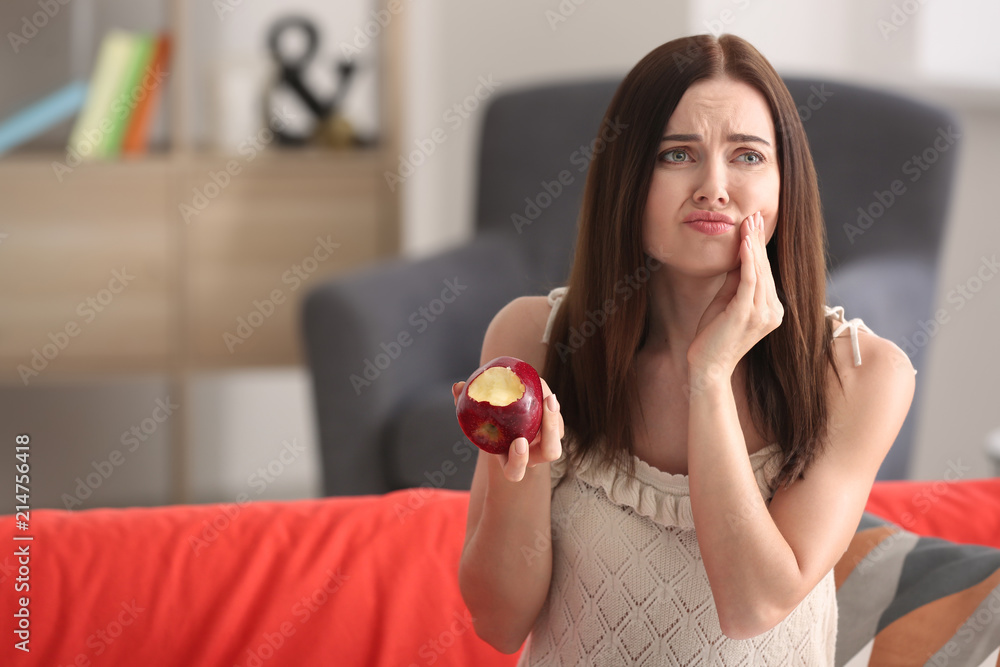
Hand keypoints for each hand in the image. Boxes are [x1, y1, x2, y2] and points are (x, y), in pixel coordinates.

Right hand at [453, 377, 563, 481]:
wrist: (503, 422)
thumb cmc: (485, 425)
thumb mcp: (473, 418)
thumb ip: (464, 405)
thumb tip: (457, 387)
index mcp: (510, 462)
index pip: (515, 472)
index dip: (518, 461)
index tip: (519, 441)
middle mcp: (531, 456)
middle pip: (549, 453)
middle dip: (550, 431)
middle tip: (545, 407)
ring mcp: (544, 443)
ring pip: (557, 435)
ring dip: (554, 415)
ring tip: (545, 394)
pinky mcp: (552, 429)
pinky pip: (557, 418)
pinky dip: (550, 402)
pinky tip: (539, 384)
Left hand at [686, 210, 783, 379]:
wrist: (707, 366)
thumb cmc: (714, 336)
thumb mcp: (727, 302)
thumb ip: (736, 281)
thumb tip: (739, 255)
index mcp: (772, 310)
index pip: (765, 273)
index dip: (760, 248)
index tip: (755, 224)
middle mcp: (773, 312)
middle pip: (765, 269)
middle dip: (758, 240)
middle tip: (754, 215)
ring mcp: (762, 314)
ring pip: (759, 272)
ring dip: (753, 245)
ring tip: (749, 222)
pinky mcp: (746, 314)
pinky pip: (749, 281)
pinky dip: (747, 260)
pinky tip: (744, 243)